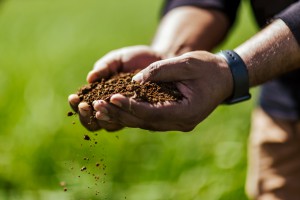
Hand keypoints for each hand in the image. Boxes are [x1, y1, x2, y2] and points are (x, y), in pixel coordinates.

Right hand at [68, 45, 162, 131]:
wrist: (159, 61)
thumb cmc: (135, 59)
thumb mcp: (117, 59)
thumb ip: (104, 67)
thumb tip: (90, 78)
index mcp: (100, 96)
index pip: (84, 106)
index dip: (76, 104)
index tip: (74, 97)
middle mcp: (111, 108)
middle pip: (93, 122)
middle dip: (85, 116)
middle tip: (84, 106)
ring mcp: (125, 113)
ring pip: (109, 124)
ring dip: (100, 119)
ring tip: (97, 108)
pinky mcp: (139, 114)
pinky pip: (129, 120)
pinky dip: (121, 116)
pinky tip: (117, 110)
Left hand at [93, 51, 232, 130]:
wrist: (224, 78)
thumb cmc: (208, 68)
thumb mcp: (187, 63)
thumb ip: (161, 70)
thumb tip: (135, 80)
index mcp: (187, 112)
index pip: (153, 113)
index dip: (131, 106)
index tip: (111, 97)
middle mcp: (181, 123)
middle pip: (145, 122)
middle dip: (120, 114)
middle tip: (97, 106)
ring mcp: (177, 123)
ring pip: (144, 123)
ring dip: (123, 115)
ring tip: (100, 109)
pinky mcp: (172, 119)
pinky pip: (148, 119)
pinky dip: (132, 114)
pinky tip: (116, 108)